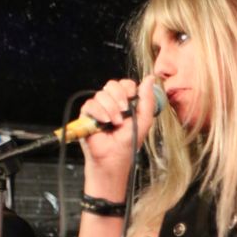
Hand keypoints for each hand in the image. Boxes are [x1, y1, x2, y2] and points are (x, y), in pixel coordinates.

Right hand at [78, 75, 157, 196]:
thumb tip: (150, 78)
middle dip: (120, 97)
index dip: (128, 89)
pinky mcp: (87, 115)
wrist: (113, 159)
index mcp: (125, 103)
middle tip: (124, 112)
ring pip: (102, 94)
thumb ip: (148, 100)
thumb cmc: (128, 143)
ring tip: (115, 123)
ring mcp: (98, 108)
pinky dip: (99, 112)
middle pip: (113, 84)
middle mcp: (111, 103)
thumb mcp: (144, 121)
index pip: (125, 84)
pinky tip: (105, 122)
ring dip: (111, 109)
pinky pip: (91, 104)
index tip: (131, 100)